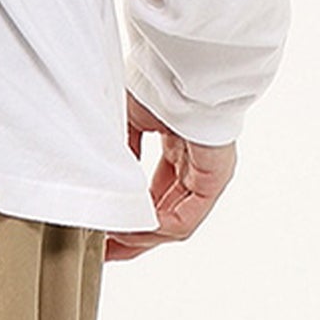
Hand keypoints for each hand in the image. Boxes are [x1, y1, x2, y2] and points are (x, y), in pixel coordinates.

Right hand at [104, 91, 236, 262]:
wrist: (185, 67)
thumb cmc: (160, 81)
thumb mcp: (131, 117)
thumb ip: (124, 149)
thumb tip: (110, 176)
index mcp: (177, 146)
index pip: (155, 192)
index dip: (130, 213)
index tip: (104, 228)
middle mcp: (194, 166)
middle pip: (164, 213)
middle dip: (135, 236)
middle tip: (106, 252)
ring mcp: (207, 175)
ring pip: (174, 221)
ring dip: (143, 237)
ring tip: (113, 245)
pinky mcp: (214, 179)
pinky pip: (187, 217)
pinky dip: (159, 228)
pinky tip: (136, 230)